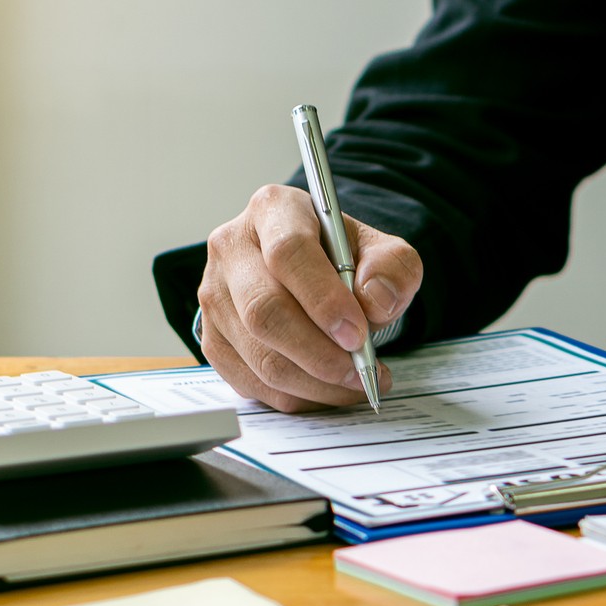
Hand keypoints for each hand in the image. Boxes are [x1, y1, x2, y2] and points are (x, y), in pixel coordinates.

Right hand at [198, 184, 422, 410]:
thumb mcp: (381, 250)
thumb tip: (375, 299)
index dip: (323, 299)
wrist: (312, 273)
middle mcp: (232, 248)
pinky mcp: (212, 337)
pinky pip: (250, 381)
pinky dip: (295, 396)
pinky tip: (326, 389)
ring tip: (355, 382)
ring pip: (257, 355)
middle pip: (263, 311)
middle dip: (318, 353)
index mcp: (273, 210)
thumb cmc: (342, 259)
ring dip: (313, 382)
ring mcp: (214, 295)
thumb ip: (392, 267)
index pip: (288, 253)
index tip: (357, 333)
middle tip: (360, 370)